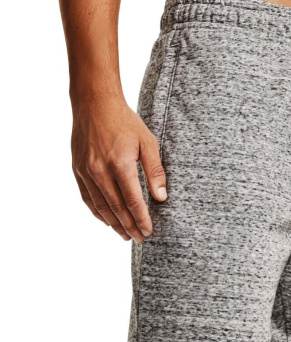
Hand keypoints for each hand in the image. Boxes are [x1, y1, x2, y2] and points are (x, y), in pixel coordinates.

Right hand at [71, 96, 166, 241]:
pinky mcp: (78, 169)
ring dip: (113, 224)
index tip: (149, 231)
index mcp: (121, 164)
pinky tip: (106, 220)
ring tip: (124, 235)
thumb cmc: (125, 122)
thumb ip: (155, 170)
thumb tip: (161, 197)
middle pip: (116, 209)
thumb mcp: (148, 142)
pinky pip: (87, 197)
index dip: (141, 219)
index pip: (132, 201)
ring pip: (100, 206)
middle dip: (129, 226)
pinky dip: (97, 212)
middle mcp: (100, 171)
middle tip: (139, 238)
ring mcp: (86, 171)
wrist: (94, 103)